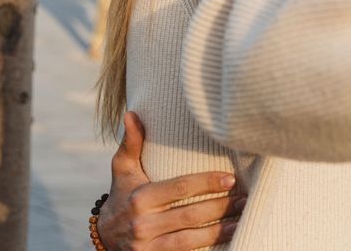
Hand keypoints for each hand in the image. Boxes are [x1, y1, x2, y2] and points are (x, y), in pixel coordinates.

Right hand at [97, 111, 243, 249]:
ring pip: (191, 239)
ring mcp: (148, 246)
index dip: (207, 183)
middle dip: (221, 207)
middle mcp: (143, 224)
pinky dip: (209, 246)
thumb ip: (131, 143)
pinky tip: (230, 237)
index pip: (180, 188)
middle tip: (245, 197)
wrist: (105, 237)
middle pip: (190, 214)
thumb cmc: (123, 195)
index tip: (231, 178)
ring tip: (242, 217)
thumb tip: (132, 113)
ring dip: (220, 229)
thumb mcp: (123, 170)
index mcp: (140, 198)